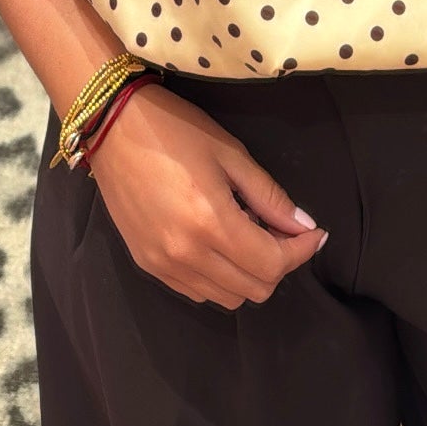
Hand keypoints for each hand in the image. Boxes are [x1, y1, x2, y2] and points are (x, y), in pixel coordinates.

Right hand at [83, 81, 327, 309]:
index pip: (272, 264)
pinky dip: (220, 277)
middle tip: (281, 229)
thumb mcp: (230, 153)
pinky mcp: (147, 265)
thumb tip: (303, 225)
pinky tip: (219, 242)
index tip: (314, 233)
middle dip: (278, 263)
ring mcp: (163, 265)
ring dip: (249, 273)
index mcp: (210, 224)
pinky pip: (197, 291)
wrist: (112, 127)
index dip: (301, 252)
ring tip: (248, 232)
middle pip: (254, 290)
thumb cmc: (175, 130)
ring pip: (227, 298)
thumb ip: (270, 196)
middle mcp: (186, 255)